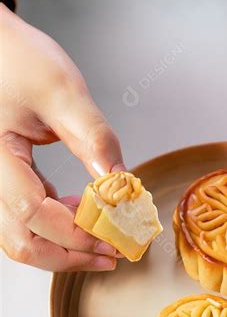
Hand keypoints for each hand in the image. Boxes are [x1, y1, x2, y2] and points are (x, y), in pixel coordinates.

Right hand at [0, 5, 124, 270]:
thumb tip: (124, 187)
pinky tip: (84, 217)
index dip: (77, 233)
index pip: (33, 213)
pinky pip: (25, 222)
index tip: (115, 237)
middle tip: (112, 254)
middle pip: (21, 243)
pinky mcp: (3, 185)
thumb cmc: (16, 60)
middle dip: (70, 256)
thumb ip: (94, 139)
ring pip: (20, 240)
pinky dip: (56, 229)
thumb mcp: (62, 91)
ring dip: (63, 248)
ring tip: (103, 240)